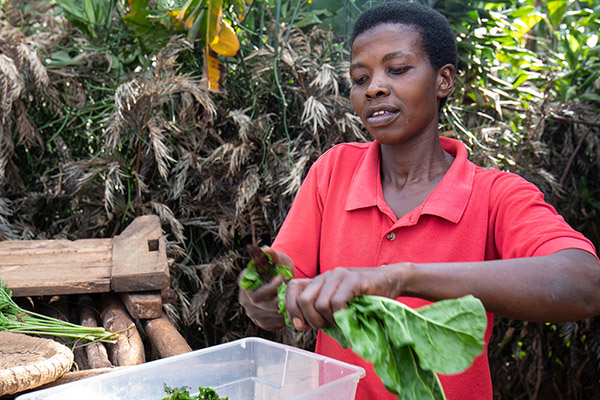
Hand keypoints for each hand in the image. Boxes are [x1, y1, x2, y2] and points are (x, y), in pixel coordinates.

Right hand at [238, 247, 294, 330]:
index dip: (270, 286)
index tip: (281, 278)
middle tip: (290, 291)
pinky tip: (289, 306)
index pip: (253, 288)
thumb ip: (273, 255)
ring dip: (284, 307)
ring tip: (292, 297)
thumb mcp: (279, 260)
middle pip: (262, 304)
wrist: (282, 280)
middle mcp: (244, 298)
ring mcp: (251, 312)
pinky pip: (274, 323)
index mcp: (244, 281)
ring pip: (270, 315)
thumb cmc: (279, 269)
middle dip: (279, 298)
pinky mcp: (260, 322)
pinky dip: (284, 317)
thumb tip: (266, 250)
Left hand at [285, 265, 404, 329]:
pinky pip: (337, 302)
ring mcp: (338, 276)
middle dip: (311, 319)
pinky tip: (348, 317)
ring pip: (319, 304)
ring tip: (340, 322)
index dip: (291, 308)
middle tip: (324, 327)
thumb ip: (319, 313)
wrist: (390, 281)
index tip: (301, 324)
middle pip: (303, 299)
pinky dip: (340, 315)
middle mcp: (325, 276)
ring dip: (328, 320)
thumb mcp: (337, 305)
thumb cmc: (364, 297)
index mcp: (318, 281)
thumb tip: (299, 325)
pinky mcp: (352, 279)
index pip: (292, 288)